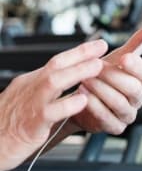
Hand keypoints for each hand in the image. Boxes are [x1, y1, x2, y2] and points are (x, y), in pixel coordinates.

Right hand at [0, 40, 107, 170]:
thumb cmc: (12, 119)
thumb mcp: (31, 96)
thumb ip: (50, 89)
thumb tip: (72, 81)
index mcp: (34, 82)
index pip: (58, 62)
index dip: (79, 52)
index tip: (97, 46)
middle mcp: (33, 88)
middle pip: (57, 65)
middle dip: (81, 55)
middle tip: (101, 47)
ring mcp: (32, 104)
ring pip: (54, 82)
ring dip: (77, 72)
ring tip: (97, 66)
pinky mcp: (32, 124)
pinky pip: (50, 112)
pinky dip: (67, 105)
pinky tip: (82, 100)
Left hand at [71, 24, 141, 134]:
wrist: (83, 98)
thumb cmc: (100, 78)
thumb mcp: (115, 60)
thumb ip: (133, 46)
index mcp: (139, 82)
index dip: (136, 66)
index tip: (124, 58)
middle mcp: (135, 99)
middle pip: (133, 88)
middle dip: (113, 76)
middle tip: (96, 68)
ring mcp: (126, 114)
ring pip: (119, 102)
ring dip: (101, 89)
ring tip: (85, 80)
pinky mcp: (115, 126)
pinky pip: (108, 117)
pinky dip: (95, 106)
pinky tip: (84, 96)